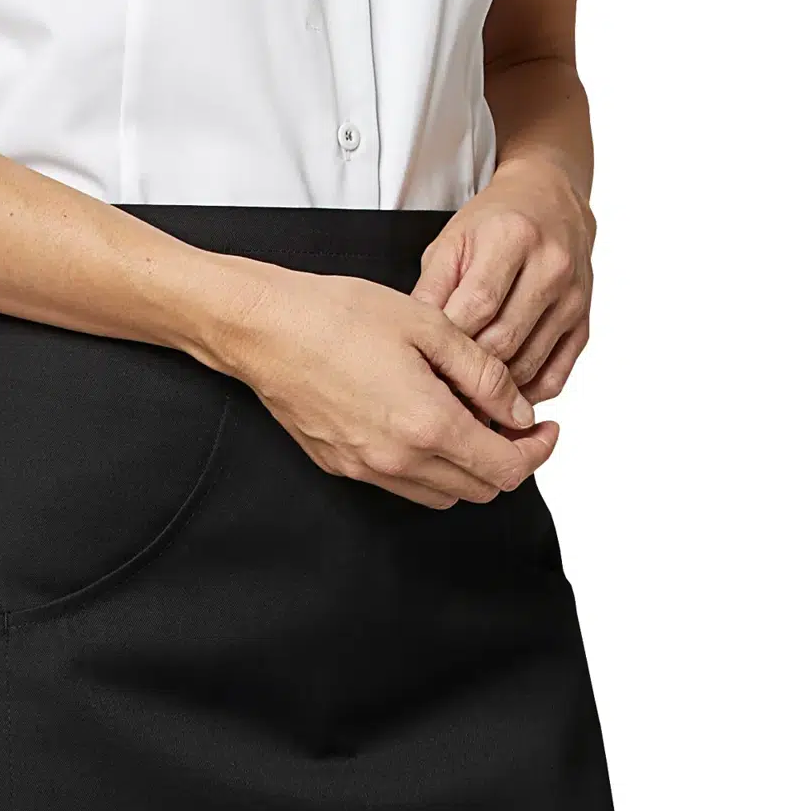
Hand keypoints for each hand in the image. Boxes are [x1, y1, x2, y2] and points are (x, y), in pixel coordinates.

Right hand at [205, 265, 558, 510]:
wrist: (265, 328)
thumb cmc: (338, 315)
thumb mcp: (430, 327)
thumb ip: (485, 374)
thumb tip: (520, 410)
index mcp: (429, 425)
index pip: (507, 468)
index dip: (538, 451)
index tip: (546, 428)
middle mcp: (399, 461)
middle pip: (480, 489)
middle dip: (507, 459)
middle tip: (514, 420)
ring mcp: (368, 470)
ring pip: (443, 494)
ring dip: (468, 467)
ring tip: (467, 419)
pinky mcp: (343, 467)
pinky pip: (404, 485)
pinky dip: (429, 466)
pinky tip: (424, 422)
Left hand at [413, 159, 594, 393]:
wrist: (553, 204)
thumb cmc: (496, 222)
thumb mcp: (452, 241)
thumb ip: (431, 289)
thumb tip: (415, 340)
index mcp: (513, 237)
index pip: (478, 305)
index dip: (448, 338)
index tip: (425, 357)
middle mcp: (551, 267)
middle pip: (504, 340)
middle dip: (467, 367)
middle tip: (439, 382)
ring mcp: (573, 299)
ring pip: (528, 365)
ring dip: (493, 386)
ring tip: (463, 390)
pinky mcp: (583, 324)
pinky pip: (555, 377)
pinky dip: (524, 391)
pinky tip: (499, 388)